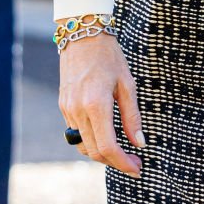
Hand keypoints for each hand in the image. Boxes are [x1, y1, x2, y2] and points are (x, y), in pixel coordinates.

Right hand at [58, 31, 145, 176]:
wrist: (82, 36)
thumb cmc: (109, 57)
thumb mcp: (128, 85)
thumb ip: (132, 117)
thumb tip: (140, 143)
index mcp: (96, 105)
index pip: (108, 146)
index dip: (123, 163)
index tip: (138, 168)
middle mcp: (78, 110)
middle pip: (95, 151)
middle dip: (115, 162)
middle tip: (134, 163)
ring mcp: (67, 109)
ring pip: (83, 145)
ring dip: (102, 154)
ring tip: (121, 152)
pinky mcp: (63, 106)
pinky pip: (76, 133)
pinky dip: (91, 141)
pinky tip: (106, 136)